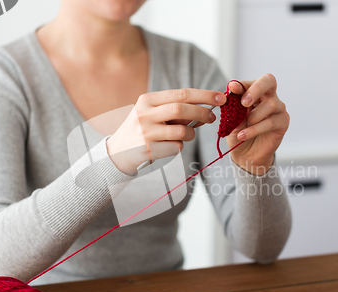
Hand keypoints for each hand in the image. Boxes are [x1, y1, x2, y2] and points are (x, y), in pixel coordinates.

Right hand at [107, 89, 225, 174]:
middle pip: (181, 109)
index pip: (181, 93)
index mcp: (147, 100)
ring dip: (191, 134)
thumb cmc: (142, 130)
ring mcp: (145, 132)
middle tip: (213, 118)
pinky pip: (176, 148)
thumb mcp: (153, 114)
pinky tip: (168, 147)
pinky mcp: (148, 150)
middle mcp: (144, 114)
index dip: (204, 95)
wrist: (117, 152)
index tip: (220, 98)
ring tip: (186, 135)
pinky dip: (179, 147)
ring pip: (182, 131)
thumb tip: (207, 108)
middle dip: (202, 112)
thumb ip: (176, 110)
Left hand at [226, 74, 288, 175]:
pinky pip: (270, 122)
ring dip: (254, 116)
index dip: (242, 84)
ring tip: (243, 127)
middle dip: (256, 89)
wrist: (245, 154)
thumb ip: (233, 107)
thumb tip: (231, 94)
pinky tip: (243, 135)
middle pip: (269, 81)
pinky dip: (254, 129)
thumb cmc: (239, 133)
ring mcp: (278, 109)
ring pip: (271, 104)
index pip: (251, 82)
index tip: (232, 88)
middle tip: (244, 102)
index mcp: (255, 93)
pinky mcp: (283, 123)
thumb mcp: (231, 119)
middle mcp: (269, 97)